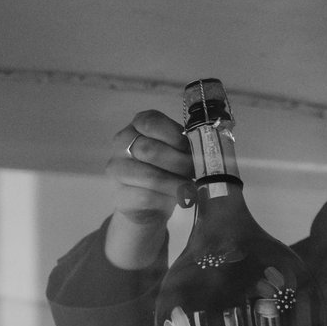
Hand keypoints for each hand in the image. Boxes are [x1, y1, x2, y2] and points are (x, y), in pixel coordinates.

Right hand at [103, 110, 190, 269]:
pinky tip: (179, 199)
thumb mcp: (176, 152)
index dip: (173, 134)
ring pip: (150, 176)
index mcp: (137, 126)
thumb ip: (185, 146)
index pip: (150, 121)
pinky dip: (167, 200)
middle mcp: (121, 144)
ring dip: (176, 184)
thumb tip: (209, 152)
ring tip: (191, 188)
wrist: (147, 204)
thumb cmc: (166, 171)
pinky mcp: (118, 196)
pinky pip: (146, 197)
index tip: (189, 148)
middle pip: (149, 150)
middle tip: (196, 172)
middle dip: (180, 162)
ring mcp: (117, 170)